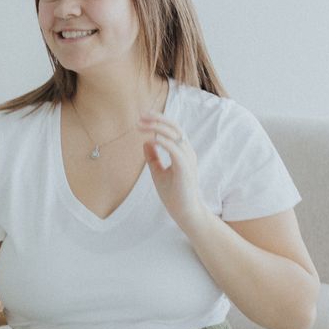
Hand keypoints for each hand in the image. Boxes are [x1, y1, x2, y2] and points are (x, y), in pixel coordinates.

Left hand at [138, 110, 207, 230]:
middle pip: (175, 127)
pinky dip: (161, 141)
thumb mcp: (158, 172)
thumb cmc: (174, 194)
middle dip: (157, 118)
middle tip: (140, 116)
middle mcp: (187, 152)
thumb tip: (145, 142)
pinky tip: (149, 140)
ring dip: (156, 127)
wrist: (184, 212)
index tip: (142, 117)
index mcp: (183, 151)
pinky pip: (174, 148)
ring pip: (174, 134)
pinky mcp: (184, 167)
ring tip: (141, 125)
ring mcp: (188, 159)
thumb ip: (153, 157)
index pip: (173, 129)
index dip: (159, 120)